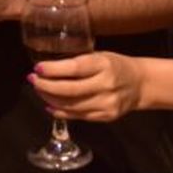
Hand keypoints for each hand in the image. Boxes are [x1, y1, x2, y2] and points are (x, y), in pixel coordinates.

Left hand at [27, 52, 143, 122]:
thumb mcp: (100, 56)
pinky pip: (78, 116)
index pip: (75, 68)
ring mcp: (106, 104)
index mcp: (104, 65)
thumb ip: (79, 62)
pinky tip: (50, 104)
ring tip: (39, 90)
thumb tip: (48, 68)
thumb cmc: (115, 65)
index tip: (38, 68)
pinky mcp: (106, 117)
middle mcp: (106, 85)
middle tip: (32, 80)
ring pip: (71, 106)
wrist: (140, 84)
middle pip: (69, 90)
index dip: (53, 70)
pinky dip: (60, 111)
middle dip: (46, 86)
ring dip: (50, 99)